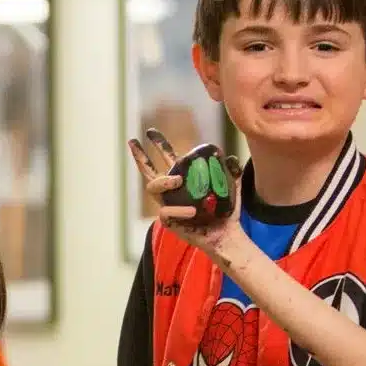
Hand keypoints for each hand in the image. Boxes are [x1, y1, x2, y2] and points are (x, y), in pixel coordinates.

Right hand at [128, 129, 246, 255]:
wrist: (226, 234)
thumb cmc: (225, 211)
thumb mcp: (232, 187)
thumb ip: (232, 172)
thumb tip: (230, 159)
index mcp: (183, 178)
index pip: (168, 158)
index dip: (159, 145)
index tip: (150, 131)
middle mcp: (171, 190)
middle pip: (149, 170)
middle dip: (140, 155)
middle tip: (134, 141)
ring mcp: (168, 205)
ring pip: (152, 188)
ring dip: (164, 181)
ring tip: (178, 180)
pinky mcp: (169, 222)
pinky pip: (165, 212)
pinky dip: (178, 209)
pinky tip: (192, 211)